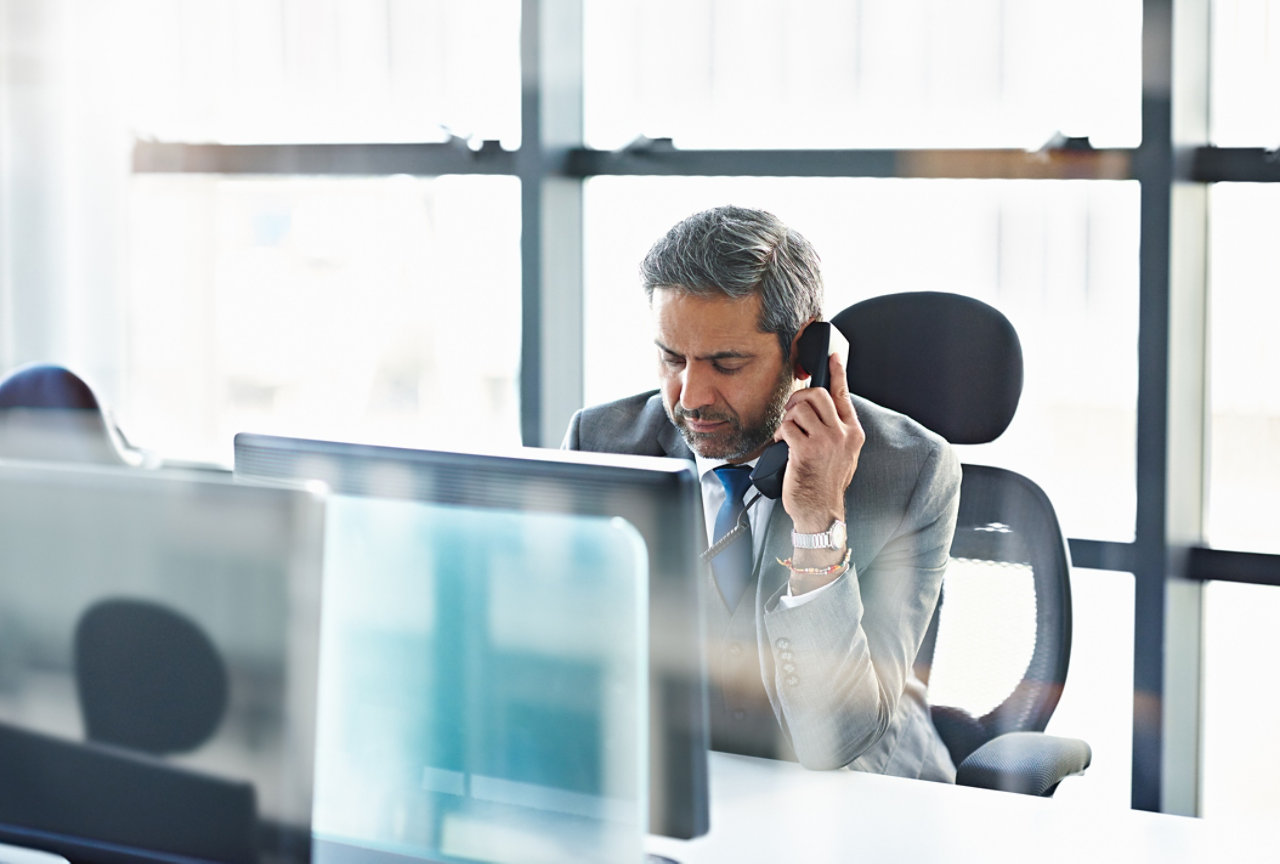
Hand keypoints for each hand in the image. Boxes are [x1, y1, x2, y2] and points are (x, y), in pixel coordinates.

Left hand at [774, 351, 863, 534]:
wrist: (821, 512)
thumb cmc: (826, 484)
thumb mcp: (843, 455)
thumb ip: (836, 430)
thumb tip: (819, 409)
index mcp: (853, 433)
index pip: (843, 395)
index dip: (837, 372)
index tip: (833, 356)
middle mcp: (842, 434)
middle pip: (818, 394)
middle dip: (799, 397)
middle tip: (792, 411)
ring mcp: (825, 442)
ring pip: (800, 408)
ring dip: (788, 417)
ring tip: (788, 432)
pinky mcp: (806, 451)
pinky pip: (787, 427)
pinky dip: (780, 433)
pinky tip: (783, 445)